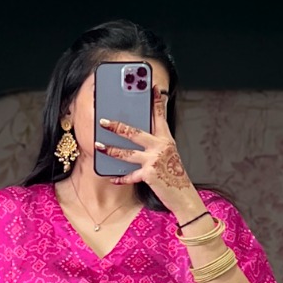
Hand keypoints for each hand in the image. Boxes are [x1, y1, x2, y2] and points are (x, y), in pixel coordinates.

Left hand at [96, 84, 197, 210]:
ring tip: (98, 146)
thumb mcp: (169, 154)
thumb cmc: (174, 175)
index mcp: (166, 139)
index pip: (160, 116)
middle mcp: (160, 147)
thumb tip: (138, 136)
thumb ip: (156, 143)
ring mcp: (154, 160)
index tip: (152, 87)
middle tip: (103, 121)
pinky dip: (121, 178)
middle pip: (135, 132)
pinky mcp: (149, 174)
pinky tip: (112, 178)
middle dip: (117, 126)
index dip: (156, 101)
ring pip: (127, 153)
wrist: (183, 195)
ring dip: (110, 150)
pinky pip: (130, 176)